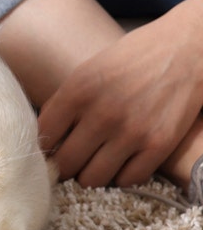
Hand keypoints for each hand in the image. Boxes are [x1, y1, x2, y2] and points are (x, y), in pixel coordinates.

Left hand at [39, 0, 202, 187]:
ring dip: (90, 175)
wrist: (186, 49)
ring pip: (93, 178)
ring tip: (94, 164)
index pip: (43, 136)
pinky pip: (128, 180)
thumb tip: (46, 138)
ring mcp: (132, 132)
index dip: (43, 146)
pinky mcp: (159, 145)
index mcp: (77, 91)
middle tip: (71, 161)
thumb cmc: (133, 57)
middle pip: (66, 163)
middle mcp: (102, 115)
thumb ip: (66, 103)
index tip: (50, 149)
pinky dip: (121, 177)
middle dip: (65, 165)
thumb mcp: (88, 71)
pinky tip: (121, 163)